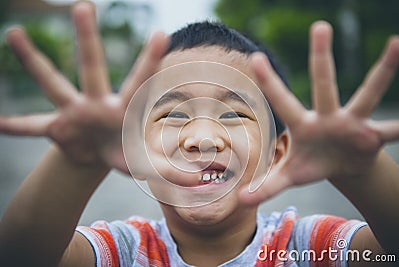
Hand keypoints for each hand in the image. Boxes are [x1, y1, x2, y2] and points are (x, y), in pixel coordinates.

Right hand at [0, 2, 168, 172]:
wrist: (102, 157)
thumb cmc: (128, 153)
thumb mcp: (146, 164)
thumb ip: (168, 170)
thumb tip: (198, 179)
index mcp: (124, 109)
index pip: (140, 80)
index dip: (150, 59)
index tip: (162, 33)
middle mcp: (97, 103)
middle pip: (91, 66)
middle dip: (88, 39)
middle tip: (83, 4)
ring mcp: (74, 113)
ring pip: (52, 83)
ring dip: (34, 61)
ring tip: (14, 33)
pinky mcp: (57, 128)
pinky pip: (31, 126)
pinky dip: (15, 127)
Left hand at [241, 21, 398, 204]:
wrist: (341, 167)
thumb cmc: (311, 164)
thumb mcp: (290, 175)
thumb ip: (266, 186)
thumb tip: (240, 202)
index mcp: (302, 125)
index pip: (282, 100)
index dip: (269, 81)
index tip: (255, 57)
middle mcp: (327, 117)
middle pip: (323, 84)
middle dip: (321, 58)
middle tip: (320, 26)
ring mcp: (352, 124)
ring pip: (367, 95)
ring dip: (382, 72)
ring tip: (397, 42)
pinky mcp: (372, 136)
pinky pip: (393, 130)